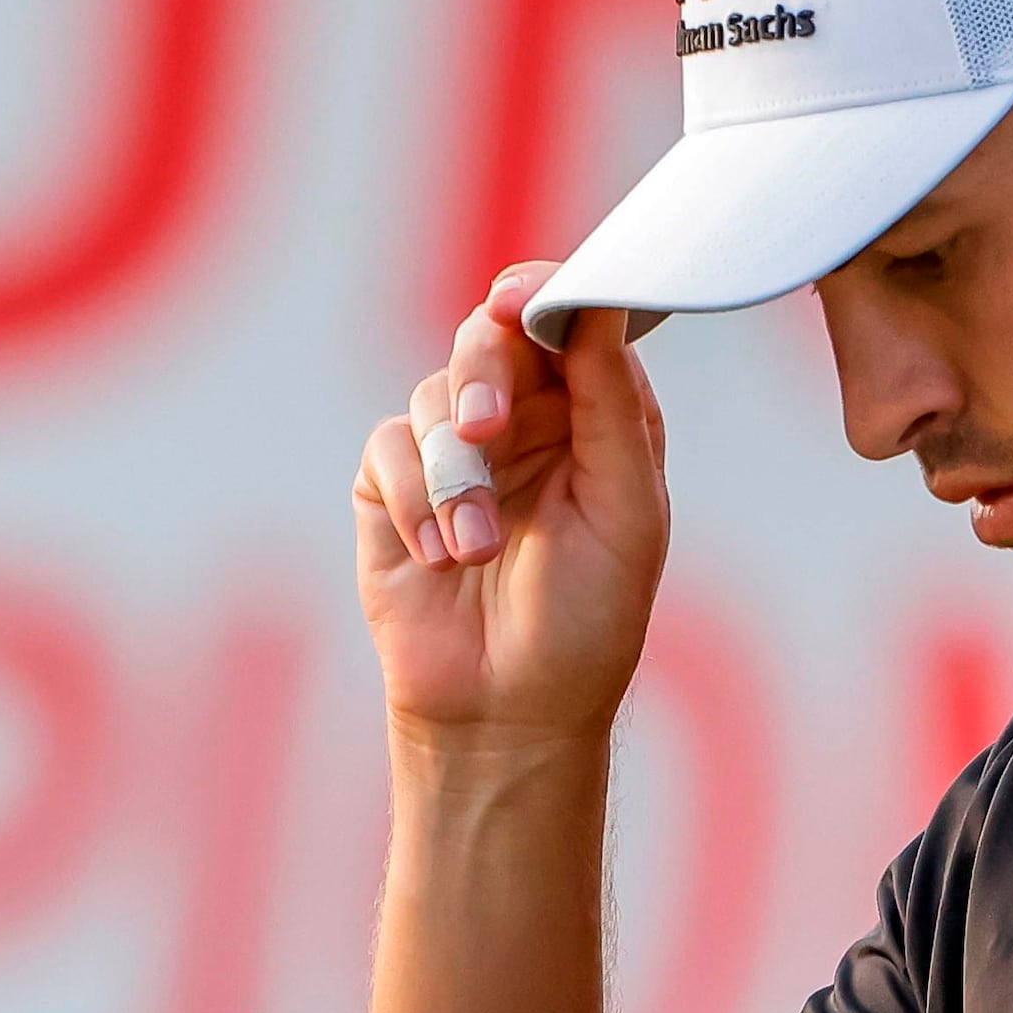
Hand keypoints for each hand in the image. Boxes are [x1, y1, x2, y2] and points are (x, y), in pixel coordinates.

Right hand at [351, 263, 670, 750]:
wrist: (507, 716)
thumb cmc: (586, 622)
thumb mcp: (624, 511)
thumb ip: (612, 405)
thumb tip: (596, 305)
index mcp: (592, 414)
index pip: (565, 324)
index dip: (541, 296)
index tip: (519, 300)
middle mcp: (524, 421)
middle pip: (487, 340)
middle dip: (481, 376)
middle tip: (485, 430)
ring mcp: (455, 453)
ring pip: (433, 398)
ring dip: (454, 476)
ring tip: (478, 550)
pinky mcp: (393, 489)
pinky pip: (388, 450)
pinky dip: (413, 500)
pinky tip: (438, 556)